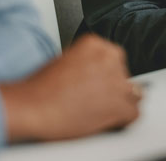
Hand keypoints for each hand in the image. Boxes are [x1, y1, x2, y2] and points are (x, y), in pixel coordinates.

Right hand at [0, 34, 140, 142]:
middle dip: (113, 87)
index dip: (106, 74)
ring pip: (133, 94)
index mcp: (95, 44)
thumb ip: (86, 63)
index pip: (114, 58)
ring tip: (99, 111)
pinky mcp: (119, 106)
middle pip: (124, 75)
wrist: (32, 107)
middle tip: (96, 98)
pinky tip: (108, 121)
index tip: (99, 82)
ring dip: (119, 102)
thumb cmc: (40, 88)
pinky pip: (133, 113)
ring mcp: (117, 82)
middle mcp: (110, 59)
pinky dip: (123, 120)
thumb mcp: (64, 60)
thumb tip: (96, 75)